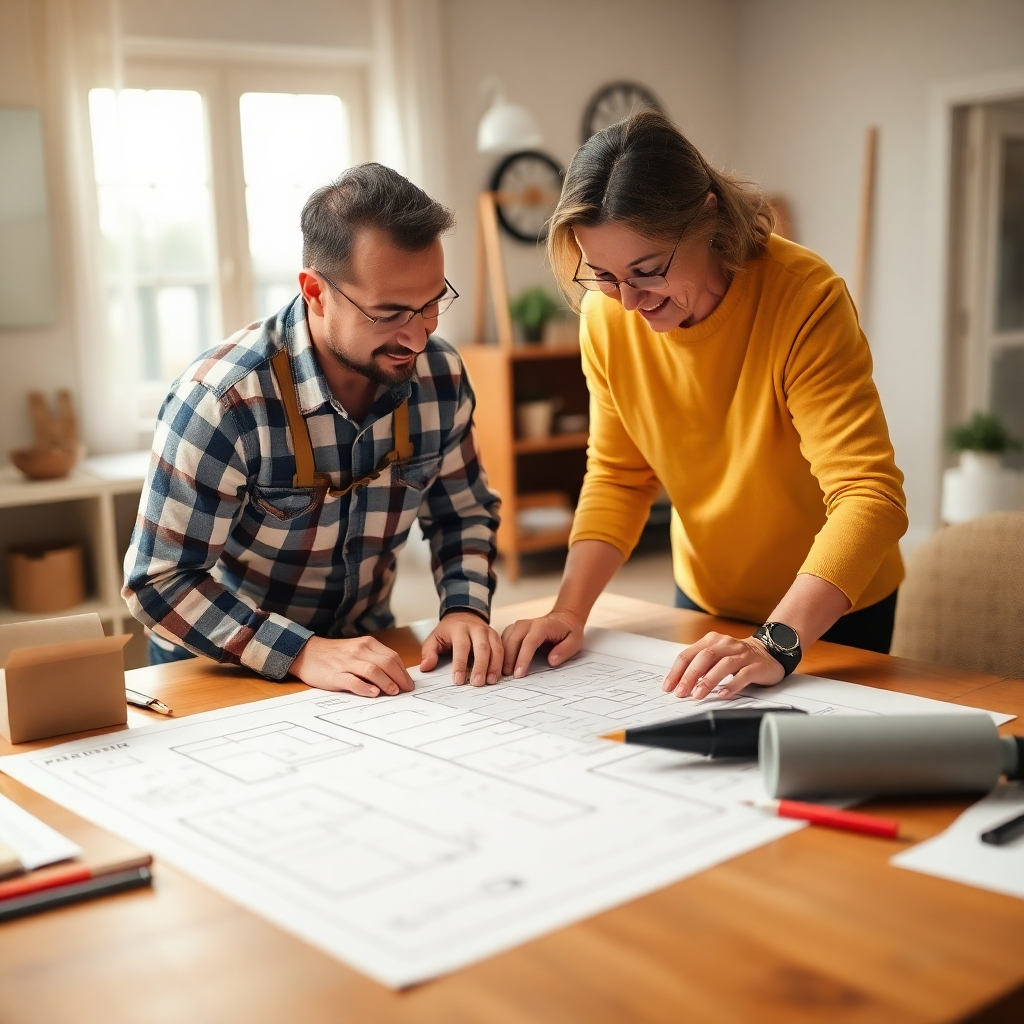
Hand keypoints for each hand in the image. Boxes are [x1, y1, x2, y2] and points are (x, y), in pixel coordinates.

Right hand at [290, 635, 413, 696]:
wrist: (307, 653)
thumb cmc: (335, 655)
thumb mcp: (357, 651)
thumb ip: (374, 659)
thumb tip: (395, 677)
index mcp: (367, 644)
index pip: (392, 656)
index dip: (403, 671)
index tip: (408, 683)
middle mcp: (359, 650)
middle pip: (386, 663)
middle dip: (399, 678)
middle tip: (406, 690)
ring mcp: (347, 662)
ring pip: (373, 670)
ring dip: (386, 682)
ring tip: (394, 692)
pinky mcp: (336, 675)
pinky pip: (353, 681)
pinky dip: (365, 688)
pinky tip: (373, 694)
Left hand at [420, 610, 503, 686]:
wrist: (464, 614)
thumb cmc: (449, 630)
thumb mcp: (434, 638)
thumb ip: (429, 652)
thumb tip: (426, 667)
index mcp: (459, 629)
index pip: (461, 647)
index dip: (460, 664)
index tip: (458, 680)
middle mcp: (477, 629)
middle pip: (482, 648)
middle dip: (480, 667)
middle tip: (476, 683)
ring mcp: (489, 632)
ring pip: (495, 649)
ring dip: (494, 666)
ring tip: (490, 681)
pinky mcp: (497, 637)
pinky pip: (503, 650)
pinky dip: (502, 663)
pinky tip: (499, 674)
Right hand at [501, 609, 584, 678]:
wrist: (563, 619)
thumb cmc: (568, 631)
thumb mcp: (575, 641)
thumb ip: (564, 650)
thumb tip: (552, 661)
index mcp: (542, 626)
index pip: (529, 642)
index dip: (523, 659)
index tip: (518, 674)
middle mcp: (527, 623)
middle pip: (513, 640)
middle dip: (508, 659)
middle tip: (507, 676)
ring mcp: (519, 625)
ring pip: (505, 639)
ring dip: (502, 656)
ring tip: (503, 672)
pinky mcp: (514, 629)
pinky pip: (502, 638)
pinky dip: (500, 651)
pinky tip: (501, 663)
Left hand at [661, 632, 784, 700]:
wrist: (770, 651)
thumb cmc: (737, 656)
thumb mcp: (715, 656)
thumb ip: (699, 665)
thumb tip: (678, 683)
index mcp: (711, 640)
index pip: (689, 654)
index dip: (677, 671)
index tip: (669, 686)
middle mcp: (726, 644)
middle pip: (704, 658)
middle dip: (690, 676)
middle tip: (681, 692)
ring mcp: (742, 654)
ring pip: (723, 665)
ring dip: (708, 681)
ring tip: (698, 695)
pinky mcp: (756, 666)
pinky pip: (743, 675)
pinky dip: (731, 685)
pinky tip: (722, 694)